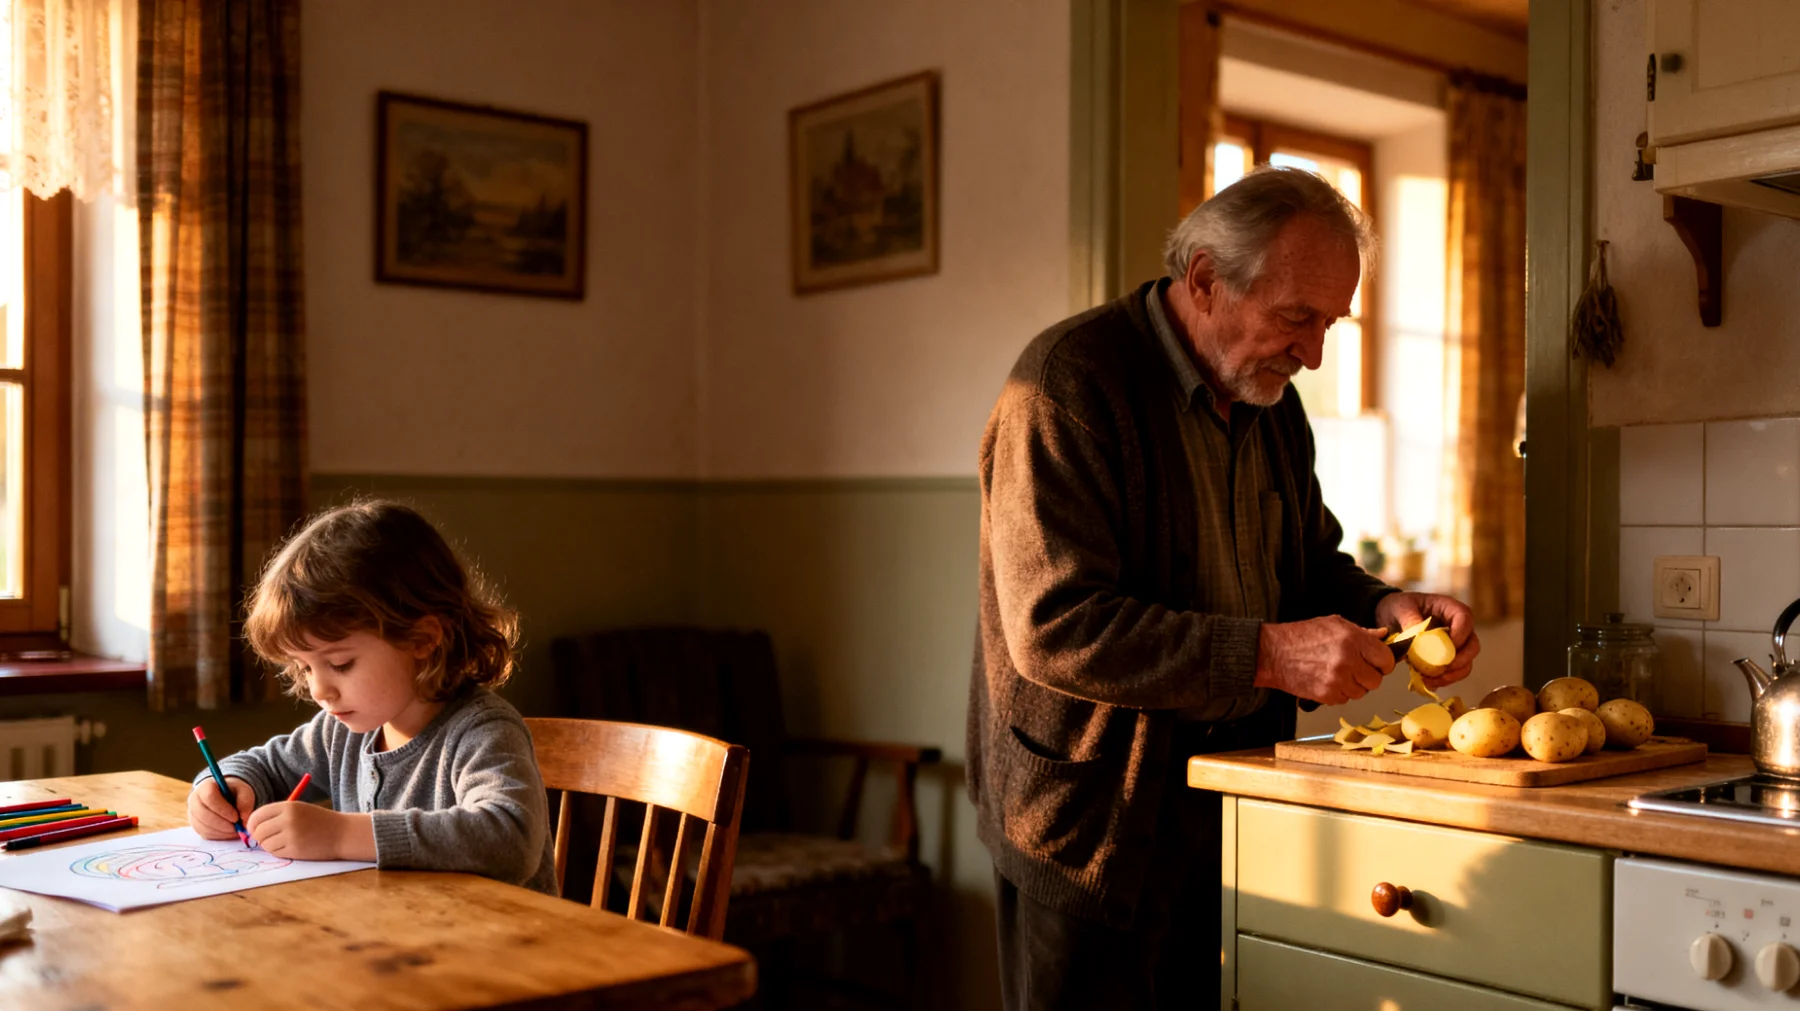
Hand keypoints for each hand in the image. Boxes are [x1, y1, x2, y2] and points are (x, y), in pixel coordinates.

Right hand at [188, 776, 253, 840]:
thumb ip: (245, 801)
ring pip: (204, 827)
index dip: (223, 809)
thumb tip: (243, 818)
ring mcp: (193, 814)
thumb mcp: (244, 791)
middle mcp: (195, 800)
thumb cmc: (235, 792)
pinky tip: (230, 832)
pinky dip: (219, 835)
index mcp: (206, 786)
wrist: (226, 797)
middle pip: (204, 815)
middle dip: (223, 824)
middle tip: (238, 828)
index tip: (236, 817)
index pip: (209, 797)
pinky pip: (206, 834)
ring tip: (237, 830)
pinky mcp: (196, 826)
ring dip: (222, 831)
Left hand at [246, 802, 370, 859]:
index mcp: (288, 806)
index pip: (257, 816)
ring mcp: (291, 835)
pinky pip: (275, 853)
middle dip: (260, 837)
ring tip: (284, 842)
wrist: (342, 833)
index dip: (252, 824)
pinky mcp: (295, 850)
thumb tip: (251, 828)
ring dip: (270, 845)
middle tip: (268, 838)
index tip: (254, 829)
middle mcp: (287, 820)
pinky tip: (292, 847)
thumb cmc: (319, 821)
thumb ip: (277, 815)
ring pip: (265, 844)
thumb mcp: (299, 810)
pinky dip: (279, 852)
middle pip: (258, 831)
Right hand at [1254, 616, 1394, 705]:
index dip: (1382, 662)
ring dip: (1353, 686)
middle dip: (1368, 676)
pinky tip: (1326, 680)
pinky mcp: (1327, 695)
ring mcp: (1338, 680)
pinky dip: (1339, 693)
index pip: (1385, 659)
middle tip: (1354, 668)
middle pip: (1376, 680)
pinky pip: (1345, 699)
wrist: (1273, 653)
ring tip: (1337, 673)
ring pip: (1361, 692)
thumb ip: (1362, 632)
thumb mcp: (1334, 624)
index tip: (1376, 662)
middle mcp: (1348, 660)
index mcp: (1353, 639)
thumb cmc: (1301, 636)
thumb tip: (1383, 635)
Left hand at [1377, 591, 1481, 688]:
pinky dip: (1443, 680)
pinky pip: (1454, 672)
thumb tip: (1418, 638)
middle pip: (1472, 646)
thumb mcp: (1401, 608)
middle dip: (1459, 662)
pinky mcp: (1447, 658)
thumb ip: (1410, 619)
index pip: (1465, 619)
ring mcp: (1456, 645)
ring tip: (1430, 680)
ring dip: (1451, 675)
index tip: (1443, 649)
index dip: (1459, 635)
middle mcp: (1459, 627)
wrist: (1393, 617)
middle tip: (1441, 670)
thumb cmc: (1401, 607)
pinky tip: (1428, 682)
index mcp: (1450, 609)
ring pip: (1466, 663)